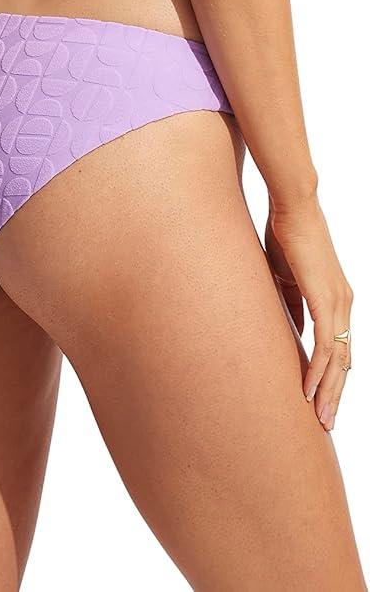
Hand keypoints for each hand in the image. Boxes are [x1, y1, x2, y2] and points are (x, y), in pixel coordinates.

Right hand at [265, 193, 352, 431]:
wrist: (294, 208)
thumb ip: (294, 304)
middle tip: (326, 423)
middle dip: (334, 394)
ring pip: (337, 360)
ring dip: (328, 392)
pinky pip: (325, 346)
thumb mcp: (289, 278)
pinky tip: (308, 391)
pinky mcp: (326, 301)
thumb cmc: (288, 236)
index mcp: (336, 299)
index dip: (332, 376)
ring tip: (320, 418)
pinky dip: (318, 372)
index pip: (339, 348)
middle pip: (344, 361)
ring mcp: (338, 303)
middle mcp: (344, 304)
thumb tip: (294, 329)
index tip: (321, 400)